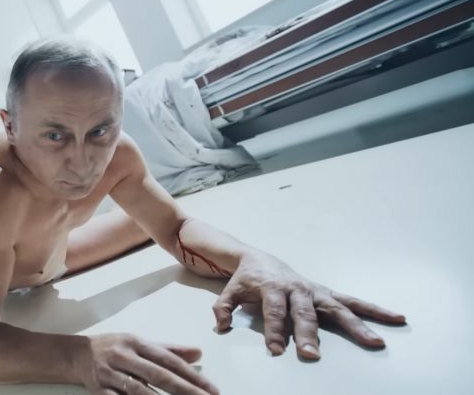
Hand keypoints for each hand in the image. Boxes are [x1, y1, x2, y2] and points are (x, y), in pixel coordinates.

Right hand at [77, 333, 218, 394]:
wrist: (75, 354)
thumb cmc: (113, 347)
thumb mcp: (138, 343)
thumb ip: (168, 349)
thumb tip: (198, 353)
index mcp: (136, 343)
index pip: (169, 360)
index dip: (192, 375)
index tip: (212, 390)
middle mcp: (123, 356)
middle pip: (158, 375)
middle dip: (185, 390)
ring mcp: (110, 374)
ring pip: (139, 391)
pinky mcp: (99, 389)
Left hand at [213, 253, 406, 358]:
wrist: (258, 259)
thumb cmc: (246, 279)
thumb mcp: (230, 290)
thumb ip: (223, 307)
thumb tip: (220, 325)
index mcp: (272, 289)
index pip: (274, 313)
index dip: (275, 331)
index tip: (277, 351)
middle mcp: (297, 290)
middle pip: (304, 314)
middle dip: (309, 335)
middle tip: (312, 355)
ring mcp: (315, 292)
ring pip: (337, 309)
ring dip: (356, 326)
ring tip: (376, 341)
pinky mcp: (326, 294)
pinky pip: (352, 302)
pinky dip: (373, 310)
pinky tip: (395, 318)